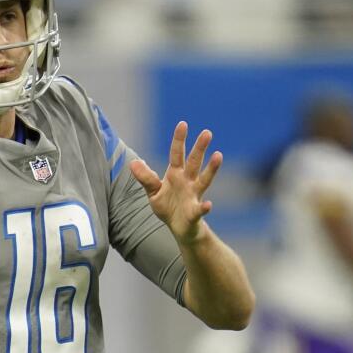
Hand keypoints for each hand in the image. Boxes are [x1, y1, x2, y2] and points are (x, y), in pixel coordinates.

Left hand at [130, 121, 222, 243]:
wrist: (180, 228)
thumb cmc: (168, 207)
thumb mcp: (153, 192)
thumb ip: (145, 178)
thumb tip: (133, 162)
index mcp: (175, 175)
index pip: (177, 154)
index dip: (179, 140)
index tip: (183, 124)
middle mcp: (188, 182)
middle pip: (194, 162)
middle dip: (200, 148)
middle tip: (207, 132)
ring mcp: (194, 196)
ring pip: (204, 180)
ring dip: (211, 169)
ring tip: (218, 155)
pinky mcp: (195, 213)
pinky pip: (200, 209)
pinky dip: (204, 208)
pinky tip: (208, 205)